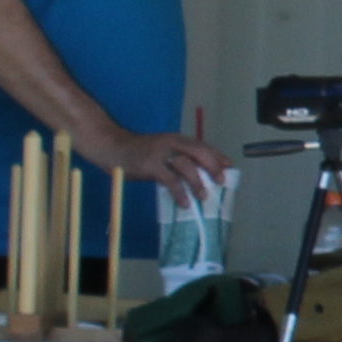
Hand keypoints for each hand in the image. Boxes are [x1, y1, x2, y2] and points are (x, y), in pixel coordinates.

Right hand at [79, 121, 235, 207]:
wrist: (113, 148)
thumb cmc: (138, 152)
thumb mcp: (161, 150)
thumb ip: (177, 158)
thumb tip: (197, 174)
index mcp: (176, 139)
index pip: (202, 145)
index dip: (217, 156)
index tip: (229, 166)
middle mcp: (171, 143)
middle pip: (199, 153)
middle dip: (213, 167)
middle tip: (221, 181)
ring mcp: (161, 154)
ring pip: (187, 166)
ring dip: (198, 182)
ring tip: (204, 197)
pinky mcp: (151, 165)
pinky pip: (171, 180)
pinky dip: (180, 192)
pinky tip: (185, 203)